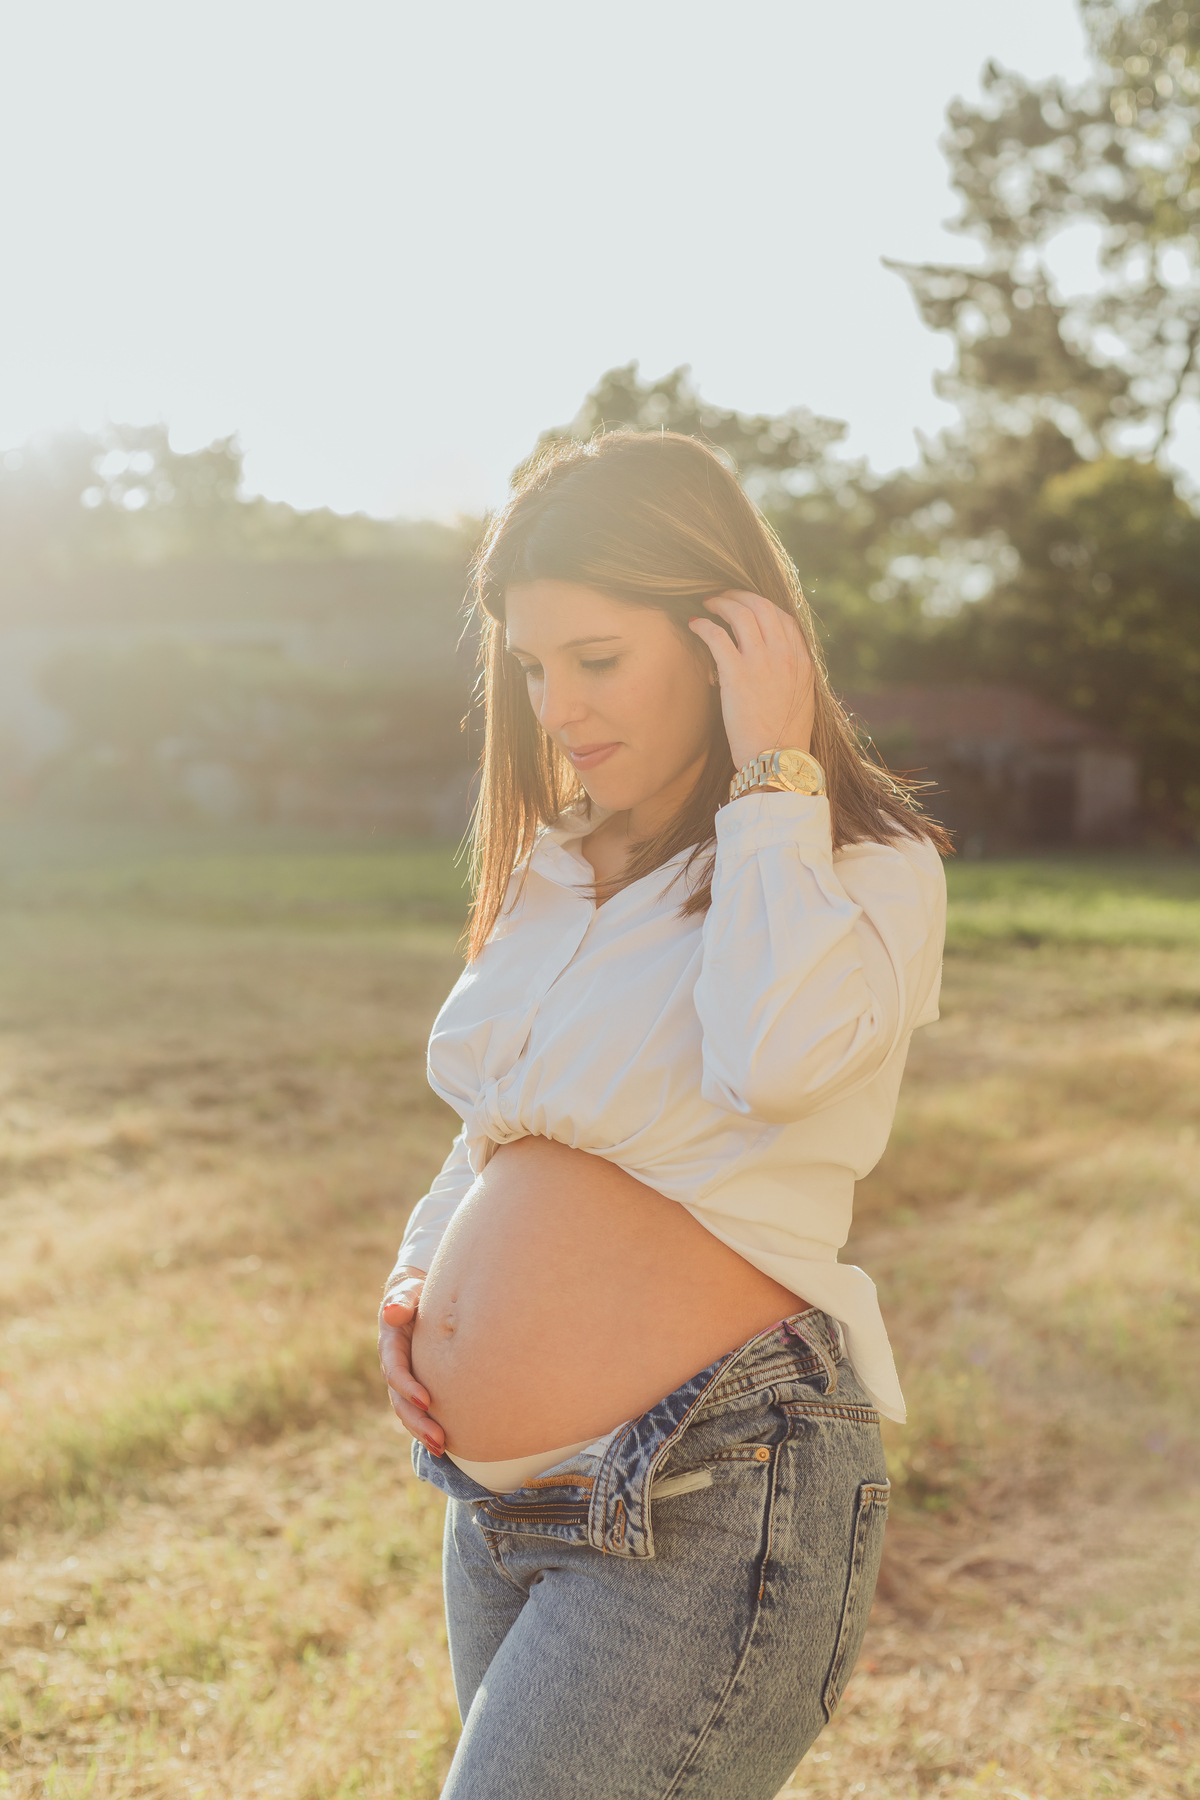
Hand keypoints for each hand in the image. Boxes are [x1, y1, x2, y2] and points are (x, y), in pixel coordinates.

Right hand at [378, 1271, 444, 1455]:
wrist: (415, 1299)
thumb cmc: (415, 1293)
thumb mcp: (408, 1291)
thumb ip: (401, 1300)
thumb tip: (392, 1312)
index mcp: (391, 1344)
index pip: (395, 1370)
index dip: (407, 1387)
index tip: (426, 1401)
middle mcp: (394, 1366)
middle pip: (400, 1400)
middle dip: (417, 1421)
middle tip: (439, 1438)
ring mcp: (404, 1379)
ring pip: (407, 1411)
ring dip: (422, 1431)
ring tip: (443, 1449)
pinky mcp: (415, 1386)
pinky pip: (418, 1411)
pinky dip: (427, 1428)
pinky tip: (446, 1445)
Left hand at [688, 591, 814, 772]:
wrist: (777, 760)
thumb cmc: (784, 738)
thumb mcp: (801, 699)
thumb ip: (791, 674)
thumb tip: (776, 664)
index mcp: (802, 661)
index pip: (783, 617)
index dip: (761, 604)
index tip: (745, 605)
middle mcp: (785, 655)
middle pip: (761, 606)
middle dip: (738, 595)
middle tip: (722, 596)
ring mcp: (762, 662)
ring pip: (739, 613)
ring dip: (720, 602)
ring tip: (706, 604)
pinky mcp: (736, 674)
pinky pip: (717, 635)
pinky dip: (703, 624)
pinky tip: (695, 624)